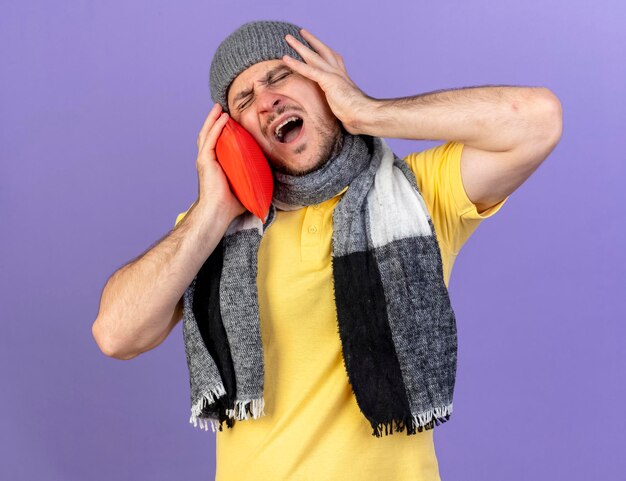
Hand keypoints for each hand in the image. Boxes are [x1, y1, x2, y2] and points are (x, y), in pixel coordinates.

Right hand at [195, 103, 245, 219]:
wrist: (219, 211)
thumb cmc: (232, 204)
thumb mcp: (246, 186)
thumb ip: (255, 179)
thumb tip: (272, 181)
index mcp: (216, 165)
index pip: (217, 143)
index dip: (221, 131)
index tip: (230, 121)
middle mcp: (209, 160)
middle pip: (210, 134)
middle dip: (215, 120)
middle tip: (222, 108)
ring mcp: (206, 159)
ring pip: (207, 133)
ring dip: (213, 119)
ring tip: (219, 107)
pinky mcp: (205, 160)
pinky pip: (210, 139)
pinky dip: (216, 127)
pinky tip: (223, 117)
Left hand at [282, 29, 375, 134]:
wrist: (364, 116)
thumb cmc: (358, 117)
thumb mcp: (346, 111)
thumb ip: (342, 109)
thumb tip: (344, 121)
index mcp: (343, 79)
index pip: (333, 60)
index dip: (324, 52)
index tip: (318, 46)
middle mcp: (339, 73)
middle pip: (323, 52)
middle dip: (312, 41)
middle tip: (301, 32)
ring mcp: (334, 75)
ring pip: (313, 56)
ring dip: (300, 46)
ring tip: (288, 38)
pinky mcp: (328, 81)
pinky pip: (309, 70)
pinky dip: (296, 64)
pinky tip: (285, 58)